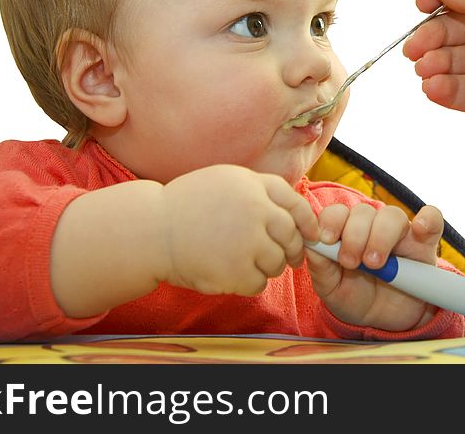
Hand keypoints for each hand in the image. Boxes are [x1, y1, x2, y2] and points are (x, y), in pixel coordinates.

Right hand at [159, 165, 318, 294]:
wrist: (152, 231)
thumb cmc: (187, 206)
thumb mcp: (225, 181)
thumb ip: (258, 191)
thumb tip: (295, 212)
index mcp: (252, 185)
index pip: (295, 204)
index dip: (308, 222)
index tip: (312, 234)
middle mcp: (255, 210)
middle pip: (292, 236)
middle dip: (293, 250)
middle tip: (289, 259)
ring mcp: (247, 241)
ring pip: (277, 262)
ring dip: (268, 267)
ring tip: (245, 262)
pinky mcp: (236, 271)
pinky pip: (259, 283)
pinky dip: (249, 283)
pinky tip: (230, 274)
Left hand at [306, 203, 444, 330]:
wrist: (383, 321)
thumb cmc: (354, 297)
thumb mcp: (331, 288)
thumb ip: (320, 266)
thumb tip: (312, 243)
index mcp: (345, 231)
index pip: (338, 212)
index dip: (331, 221)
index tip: (327, 241)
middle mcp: (372, 226)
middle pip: (363, 212)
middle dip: (354, 235)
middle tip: (352, 263)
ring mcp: (400, 233)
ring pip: (392, 215)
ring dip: (380, 236)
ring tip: (375, 264)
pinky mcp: (425, 243)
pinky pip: (432, 219)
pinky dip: (427, 218)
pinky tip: (419, 228)